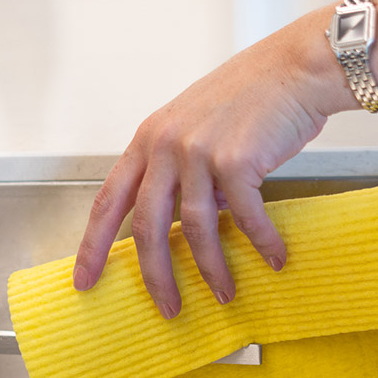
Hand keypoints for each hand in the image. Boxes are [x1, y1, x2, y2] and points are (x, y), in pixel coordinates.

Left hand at [73, 6, 350, 317]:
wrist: (293, 68)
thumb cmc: (248, 99)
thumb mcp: (195, 130)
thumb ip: (181, 175)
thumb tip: (189, 223)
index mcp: (148, 141)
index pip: (109, 201)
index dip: (93, 246)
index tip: (84, 280)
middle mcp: (166, 146)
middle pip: (148, 228)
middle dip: (156, 277)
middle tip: (168, 308)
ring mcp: (199, 152)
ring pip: (197, 230)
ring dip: (213, 270)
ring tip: (224, 294)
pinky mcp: (236, 160)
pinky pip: (245, 216)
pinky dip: (261, 243)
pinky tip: (273, 258)